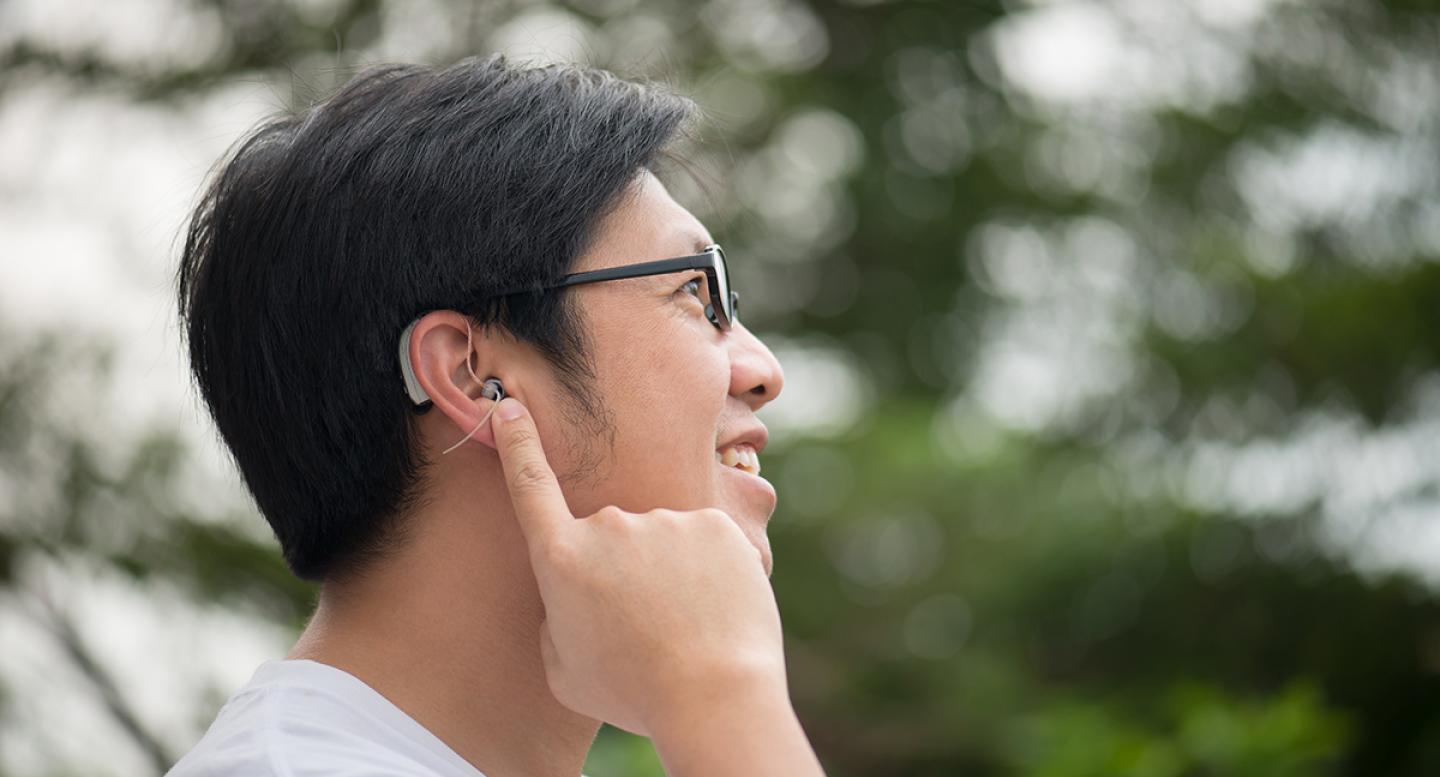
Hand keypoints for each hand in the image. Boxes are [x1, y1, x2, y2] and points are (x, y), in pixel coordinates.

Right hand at [489, 396, 788, 735]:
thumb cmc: (634, 693)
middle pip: (611, 540)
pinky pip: (704, 542)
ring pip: (662, 542)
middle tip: (645, 628)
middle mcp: (608, 526)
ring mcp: (663, 520)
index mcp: (561, 558)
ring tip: (684, 627)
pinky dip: (709, 572)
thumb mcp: (564, 669)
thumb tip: (572, 595)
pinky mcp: (712, 523)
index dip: (516, 444)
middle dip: (625, 573)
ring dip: (670, 575)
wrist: (713, 695)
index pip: (529, 485)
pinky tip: (715, 609)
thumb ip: (558, 618)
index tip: (507, 405)